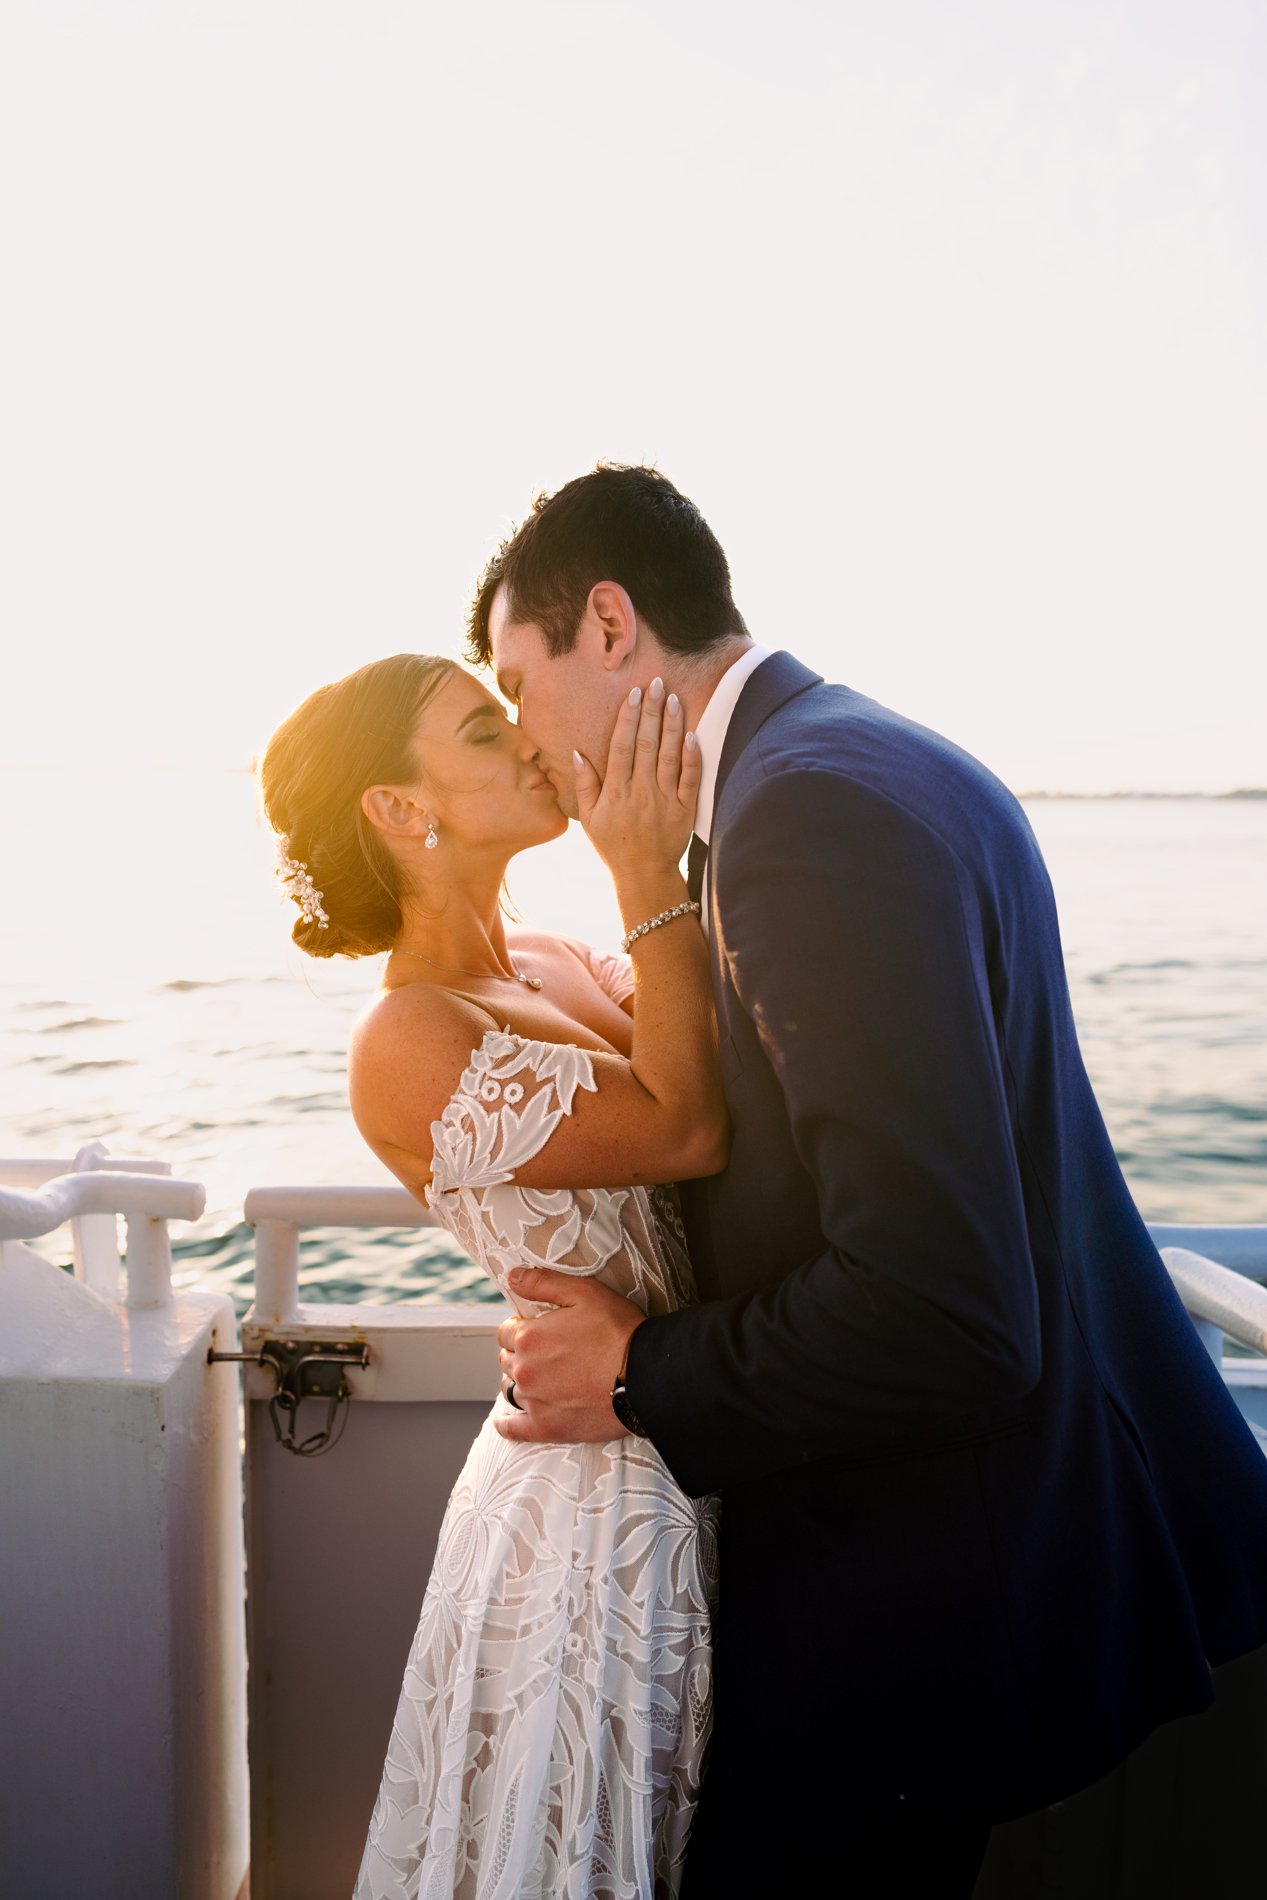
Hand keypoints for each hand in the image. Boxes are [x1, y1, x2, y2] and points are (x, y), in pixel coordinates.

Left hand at [494, 1267, 644, 1444]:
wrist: (645, 1376)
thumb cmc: (618, 1331)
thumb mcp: (584, 1292)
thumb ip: (543, 1283)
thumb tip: (512, 1277)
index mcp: (529, 1337)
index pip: (506, 1331)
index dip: (521, 1327)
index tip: (538, 1329)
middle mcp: (525, 1371)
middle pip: (507, 1360)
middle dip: (521, 1353)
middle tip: (545, 1352)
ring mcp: (534, 1402)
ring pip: (511, 1389)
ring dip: (520, 1382)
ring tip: (540, 1379)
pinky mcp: (547, 1428)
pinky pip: (514, 1430)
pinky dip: (507, 1425)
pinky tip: (505, 1422)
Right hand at [572, 680, 699, 883]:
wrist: (643, 875)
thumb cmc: (613, 844)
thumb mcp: (589, 818)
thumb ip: (585, 785)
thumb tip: (578, 753)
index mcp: (615, 792)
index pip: (622, 747)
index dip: (628, 718)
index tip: (634, 694)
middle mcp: (640, 792)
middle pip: (646, 744)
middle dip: (651, 711)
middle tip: (657, 683)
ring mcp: (664, 800)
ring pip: (669, 756)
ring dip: (672, 725)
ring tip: (674, 699)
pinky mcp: (684, 810)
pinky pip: (690, 779)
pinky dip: (692, 757)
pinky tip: (692, 734)